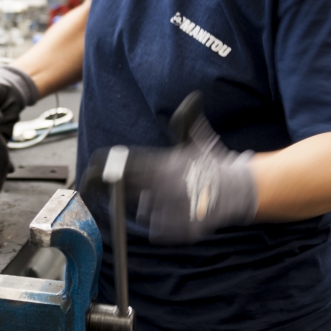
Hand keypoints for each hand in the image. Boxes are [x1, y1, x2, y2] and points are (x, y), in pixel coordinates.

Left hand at [82, 92, 257, 243]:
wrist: (241, 189)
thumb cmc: (213, 164)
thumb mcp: (197, 139)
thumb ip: (186, 121)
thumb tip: (194, 98)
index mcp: (161, 164)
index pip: (120, 166)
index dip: (101, 170)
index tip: (89, 175)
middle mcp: (162, 187)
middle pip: (123, 193)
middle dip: (125, 191)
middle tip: (141, 189)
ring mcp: (171, 210)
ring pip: (143, 212)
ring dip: (151, 208)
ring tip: (173, 200)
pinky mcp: (181, 229)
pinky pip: (159, 232)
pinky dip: (165, 227)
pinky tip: (179, 216)